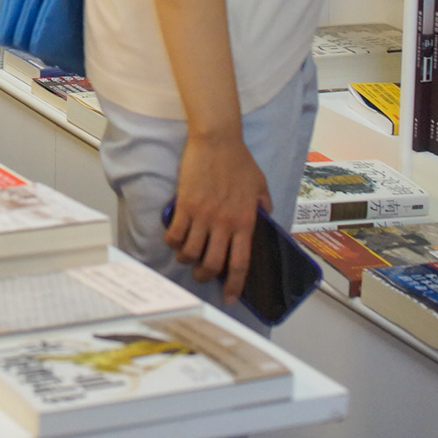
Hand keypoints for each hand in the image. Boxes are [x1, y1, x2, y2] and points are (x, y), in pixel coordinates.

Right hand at [166, 131, 270, 302]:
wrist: (218, 141)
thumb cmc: (240, 160)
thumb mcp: (261, 185)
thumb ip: (263, 205)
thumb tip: (264, 216)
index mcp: (245, 222)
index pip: (240, 263)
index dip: (234, 285)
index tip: (229, 296)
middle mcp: (224, 224)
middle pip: (212, 264)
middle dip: (204, 276)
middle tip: (200, 275)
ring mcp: (203, 216)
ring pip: (191, 252)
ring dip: (186, 259)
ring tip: (185, 256)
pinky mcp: (185, 205)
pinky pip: (175, 234)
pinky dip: (173, 242)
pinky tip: (173, 240)